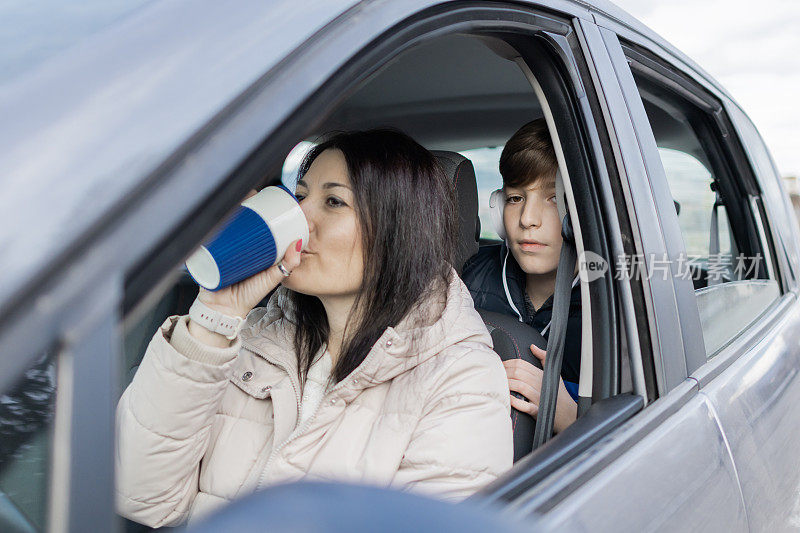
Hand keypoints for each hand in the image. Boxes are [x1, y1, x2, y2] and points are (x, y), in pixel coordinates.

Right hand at [188, 189, 302, 345]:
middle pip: (241, 217)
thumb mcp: (271, 277)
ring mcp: (222, 245)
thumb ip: (287, 265)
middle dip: (246, 202)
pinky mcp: (207, 249)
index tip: (270, 198)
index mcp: (252, 247)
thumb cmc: (247, 295)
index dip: (264, 208)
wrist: (223, 310)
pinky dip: (209, 218)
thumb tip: (298, 245)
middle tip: (254, 194)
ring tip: (239, 196)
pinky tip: (215, 205)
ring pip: (225, 221)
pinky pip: (207, 231)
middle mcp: (237, 243)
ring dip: (230, 205)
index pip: (258, 222)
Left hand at [503, 344, 576, 433]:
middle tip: (495, 374)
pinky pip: (525, 406)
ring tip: (499, 384)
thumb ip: (544, 358)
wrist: (568, 414)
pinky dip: (516, 402)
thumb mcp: (554, 374)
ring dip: (508, 384)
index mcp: (541, 374)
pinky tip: (509, 399)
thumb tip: (533, 346)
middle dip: (505, 372)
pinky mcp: (538, 411)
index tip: (500, 365)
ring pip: (520, 386)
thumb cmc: (558, 394)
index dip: (508, 363)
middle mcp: (540, 384)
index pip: (521, 364)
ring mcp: (539, 398)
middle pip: (519, 373)